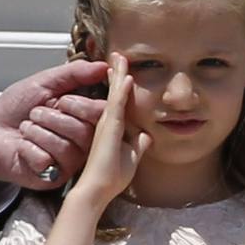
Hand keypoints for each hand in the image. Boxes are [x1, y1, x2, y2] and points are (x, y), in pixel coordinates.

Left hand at [0, 59, 108, 188]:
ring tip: (27, 127)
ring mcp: (69, 161)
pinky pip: (47, 160)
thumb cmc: (15, 108)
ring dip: (38, 131)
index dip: (85, 106)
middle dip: (55, 117)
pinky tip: (22, 146)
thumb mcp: (44, 82)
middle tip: (37, 112)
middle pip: (87, 131)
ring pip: (67, 147)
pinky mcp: (53, 177)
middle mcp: (82, 141)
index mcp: (84, 116)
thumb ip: (74, 74)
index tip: (64, 100)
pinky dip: (28, 147)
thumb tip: (102, 65)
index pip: (104, 114)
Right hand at [67, 53, 151, 205]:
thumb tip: (147, 136)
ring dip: (119, 75)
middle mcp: (108, 122)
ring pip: (114, 94)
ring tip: (121, 57)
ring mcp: (107, 124)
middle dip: (117, 72)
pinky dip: (122, 91)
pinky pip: (116, 105)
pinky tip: (127, 78)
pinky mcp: (109, 129)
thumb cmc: (110, 177)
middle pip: (114, 92)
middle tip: (119, 55)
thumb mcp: (131, 158)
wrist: (98, 189)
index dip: (119, 84)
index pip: (118, 100)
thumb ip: (138, 145)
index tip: (122, 69)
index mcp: (113, 127)